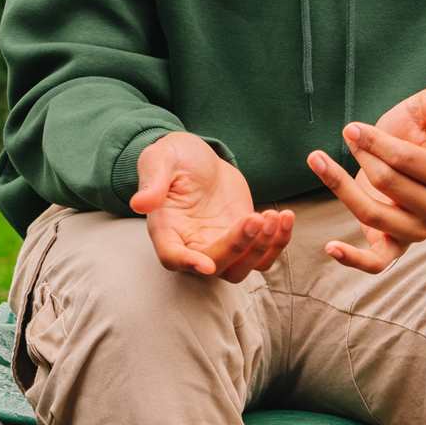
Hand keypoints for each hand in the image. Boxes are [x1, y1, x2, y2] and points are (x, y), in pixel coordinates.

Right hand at [131, 132, 294, 281]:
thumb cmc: (173, 156)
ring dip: (262, 249)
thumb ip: (153, 181)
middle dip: (238, 247)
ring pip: (242, 268)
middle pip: (215, 265)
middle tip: (254, 218)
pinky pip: (264, 254)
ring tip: (274, 216)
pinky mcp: (244, 238)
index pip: (172, 256)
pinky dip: (278, 242)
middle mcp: (192, 244)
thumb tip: (139, 204)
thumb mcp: (160, 159)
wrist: (198, 157)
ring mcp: (219, 245)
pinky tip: (285, 216)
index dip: (187, 263)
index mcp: (167, 229)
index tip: (205, 264)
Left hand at [307, 88, 425, 273]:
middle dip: (362, 156)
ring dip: (340, 186)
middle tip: (347, 135)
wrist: (417, 168)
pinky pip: (376, 262)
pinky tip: (329, 246)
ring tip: (317, 160)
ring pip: (372, 214)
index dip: (374, 142)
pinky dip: (352, 258)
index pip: (405, 160)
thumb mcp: (424, 116)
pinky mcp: (395, 248)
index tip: (352, 129)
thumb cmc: (417, 138)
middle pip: (387, 183)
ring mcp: (417, 232)